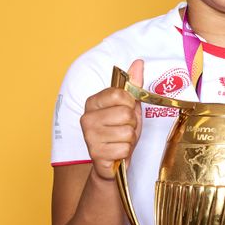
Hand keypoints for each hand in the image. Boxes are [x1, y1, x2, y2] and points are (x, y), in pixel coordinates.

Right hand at [80, 59, 143, 180]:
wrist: (113, 162)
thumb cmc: (120, 132)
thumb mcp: (129, 107)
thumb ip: (133, 85)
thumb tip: (138, 62)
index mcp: (93, 102)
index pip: (121, 94)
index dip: (130, 104)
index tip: (126, 111)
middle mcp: (87, 117)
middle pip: (126, 114)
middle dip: (132, 124)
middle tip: (124, 129)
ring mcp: (89, 136)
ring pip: (127, 133)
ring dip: (130, 139)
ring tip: (120, 141)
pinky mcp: (95, 153)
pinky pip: (124, 149)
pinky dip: (126, 152)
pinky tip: (117, 152)